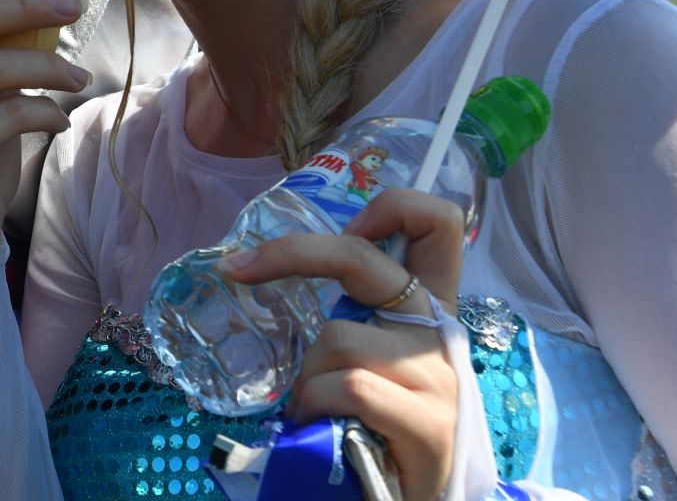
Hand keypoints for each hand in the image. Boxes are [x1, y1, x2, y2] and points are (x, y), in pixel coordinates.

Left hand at [222, 188, 466, 500]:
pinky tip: (320, 427)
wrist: (409, 498)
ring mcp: (436, 375)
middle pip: (362, 258)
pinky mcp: (428, 422)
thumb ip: (353, 319)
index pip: (439, 224)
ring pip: (336, 339)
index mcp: (430, 308)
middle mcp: (439, 331)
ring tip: (313, 409)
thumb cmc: (381, 426)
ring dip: (305, 376)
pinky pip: (344, 386)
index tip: (350, 227)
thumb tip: (269, 272)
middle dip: (290, 254)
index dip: (395, 206)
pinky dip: (314, 405)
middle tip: (236, 269)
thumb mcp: (374, 359)